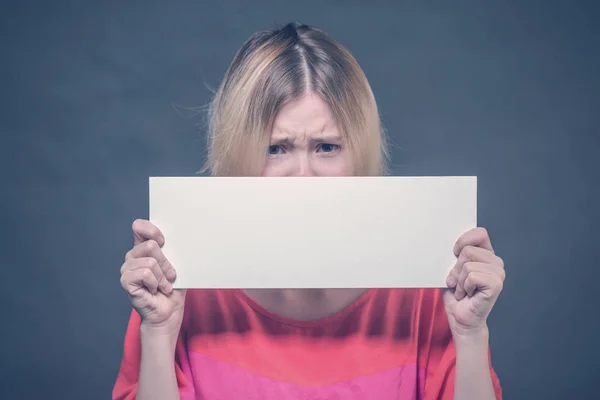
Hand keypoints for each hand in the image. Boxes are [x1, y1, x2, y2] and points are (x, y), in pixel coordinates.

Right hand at [120, 219, 185, 335]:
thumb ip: (173, 250)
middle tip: (170, 275)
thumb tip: (182, 237)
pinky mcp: (126, 281)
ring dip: (162, 277)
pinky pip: (145, 273)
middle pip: (151, 245)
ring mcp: (127, 268)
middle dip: (166, 263)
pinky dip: (156, 283)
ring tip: (164, 285)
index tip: (164, 241)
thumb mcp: (177, 265)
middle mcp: (133, 256)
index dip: (152, 230)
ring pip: (150, 262)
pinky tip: (154, 290)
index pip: (139, 226)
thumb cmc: (173, 288)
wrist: (168, 311)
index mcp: (143, 248)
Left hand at [443, 227, 504, 338]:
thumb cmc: (456, 294)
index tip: (454, 253)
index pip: (479, 233)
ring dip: (459, 280)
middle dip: (456, 268)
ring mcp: (498, 273)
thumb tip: (451, 247)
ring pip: (467, 264)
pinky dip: (464, 286)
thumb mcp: (452, 270)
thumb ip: (455, 256)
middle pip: (467, 250)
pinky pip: (471, 276)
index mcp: (486, 254)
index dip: (463, 241)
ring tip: (463, 289)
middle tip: (459, 282)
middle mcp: (496, 262)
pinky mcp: (496, 284)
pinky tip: (467, 294)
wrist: (461, 318)